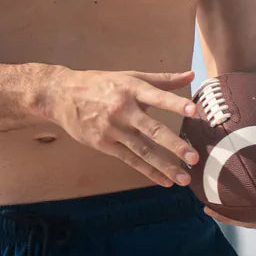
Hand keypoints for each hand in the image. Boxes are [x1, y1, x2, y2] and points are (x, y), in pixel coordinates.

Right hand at [47, 66, 199, 187]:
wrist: (61, 95)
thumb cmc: (100, 84)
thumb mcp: (129, 77)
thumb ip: (162, 80)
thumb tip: (191, 75)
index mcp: (131, 89)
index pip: (157, 96)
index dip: (175, 104)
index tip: (194, 111)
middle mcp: (123, 109)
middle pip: (152, 129)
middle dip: (174, 145)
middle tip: (194, 157)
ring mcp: (113, 129)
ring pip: (143, 150)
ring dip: (165, 165)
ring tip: (184, 178)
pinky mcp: (104, 144)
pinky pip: (130, 159)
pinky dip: (148, 171)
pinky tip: (164, 181)